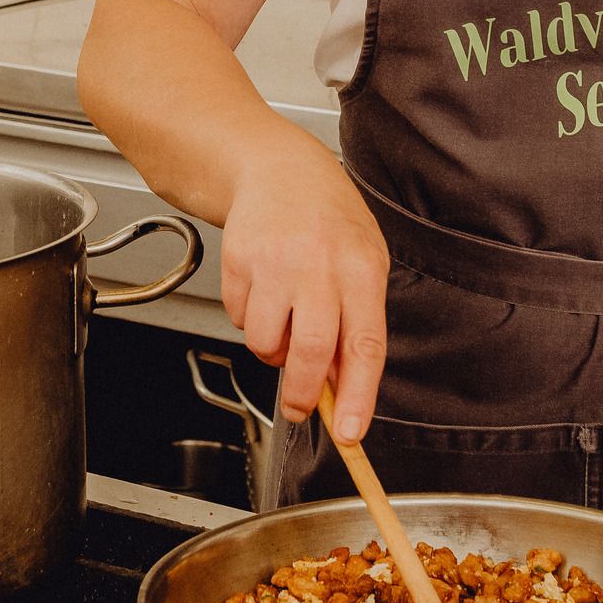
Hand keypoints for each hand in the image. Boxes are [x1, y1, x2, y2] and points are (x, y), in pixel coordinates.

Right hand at [218, 135, 388, 443]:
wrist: (278, 169)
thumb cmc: (328, 221)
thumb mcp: (363, 264)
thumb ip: (357, 324)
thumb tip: (344, 388)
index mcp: (362, 269)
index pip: (364, 345)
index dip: (357, 396)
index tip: (349, 433)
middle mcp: (319, 264)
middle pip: (311, 351)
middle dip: (301, 393)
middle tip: (298, 407)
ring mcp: (275, 262)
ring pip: (266, 342)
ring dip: (272, 351)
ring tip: (284, 322)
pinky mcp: (238, 260)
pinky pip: (240, 319)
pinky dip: (251, 320)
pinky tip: (264, 290)